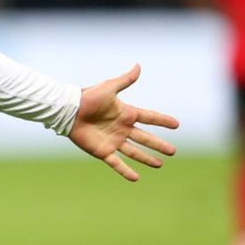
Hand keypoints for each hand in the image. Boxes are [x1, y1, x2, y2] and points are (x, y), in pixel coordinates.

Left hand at [67, 64, 178, 181]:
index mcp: (126, 114)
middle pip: (145, 138)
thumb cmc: (87, 97)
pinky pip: (117, 163)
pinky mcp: (102, 151)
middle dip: (159, 145)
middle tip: (173, 151)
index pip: (149, 117)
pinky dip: (125, 171)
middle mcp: (122, 128)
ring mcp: (113, 141)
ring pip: (134, 152)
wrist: (69, 110)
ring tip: (159, 164)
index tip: (176, 125)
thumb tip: (138, 66)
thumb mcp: (109, 88)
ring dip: (147, 158)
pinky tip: (136, 178)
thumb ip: (125, 80)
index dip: (162, 120)